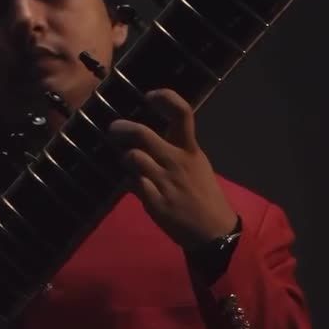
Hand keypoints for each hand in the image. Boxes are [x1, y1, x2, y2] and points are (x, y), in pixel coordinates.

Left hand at [107, 88, 236, 249]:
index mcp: (191, 150)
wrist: (214, 231)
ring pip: (133, 158)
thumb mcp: (198, 165)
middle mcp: (177, 161)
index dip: (165, 98)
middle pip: (143, 134)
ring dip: (126, 158)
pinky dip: (130, 182)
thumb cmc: (205, 196)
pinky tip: (135, 185)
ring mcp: (165, 182)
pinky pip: (132, 183)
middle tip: (114, 129)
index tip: (150, 96)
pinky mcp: (155, 202)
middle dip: (122, 129)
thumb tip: (149, 139)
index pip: (182, 113)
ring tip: (128, 163)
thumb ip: (176, 150)